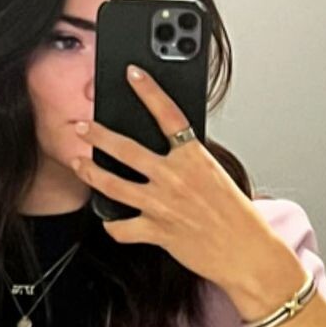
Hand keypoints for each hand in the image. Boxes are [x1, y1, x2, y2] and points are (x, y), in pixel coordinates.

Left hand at [71, 64, 276, 289]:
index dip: (149, 91)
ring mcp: (162, 204)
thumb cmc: (238, 216)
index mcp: (195, 157)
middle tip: (81, 125)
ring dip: (91, 172)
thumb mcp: (217, 175)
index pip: (168, 114)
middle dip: (97, 134)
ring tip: (79, 163)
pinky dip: (112, 225)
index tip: (133, 74)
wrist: (246, 252)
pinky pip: (121, 227)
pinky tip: (109, 220)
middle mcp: (175, 177)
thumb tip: (170, 152)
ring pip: (112, 185)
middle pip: (125, 149)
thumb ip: (189, 161)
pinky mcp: (156, 231)